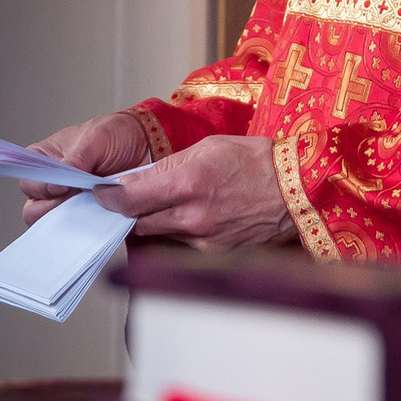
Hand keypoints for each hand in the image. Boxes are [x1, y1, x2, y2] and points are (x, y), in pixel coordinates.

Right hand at [20, 110, 154, 223]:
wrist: (148, 146)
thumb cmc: (117, 135)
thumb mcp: (97, 138)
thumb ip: (76, 158)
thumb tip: (60, 179)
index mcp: (45, 159)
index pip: (28, 181)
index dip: (41, 187)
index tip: (62, 186)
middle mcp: (52, 182)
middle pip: (35, 209)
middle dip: (55, 208)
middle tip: (79, 198)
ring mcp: (69, 201)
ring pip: (55, 224)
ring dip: (71, 219)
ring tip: (94, 206)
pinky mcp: (88, 214)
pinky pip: (80, 229)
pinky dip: (88, 227)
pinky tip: (101, 216)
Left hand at [91, 134, 296, 249]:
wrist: (300, 189)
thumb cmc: (257, 160)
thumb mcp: (208, 147)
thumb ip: (167, 167)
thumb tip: (134, 180)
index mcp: (188, 184)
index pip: (130, 200)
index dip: (109, 199)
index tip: (100, 195)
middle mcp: (192, 217)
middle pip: (139, 223)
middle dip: (129, 213)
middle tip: (124, 201)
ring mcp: (205, 240)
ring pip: (161, 235)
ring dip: (156, 222)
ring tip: (168, 203)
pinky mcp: (217, 253)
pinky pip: (184, 244)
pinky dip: (180, 231)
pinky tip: (192, 216)